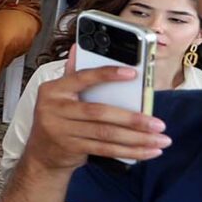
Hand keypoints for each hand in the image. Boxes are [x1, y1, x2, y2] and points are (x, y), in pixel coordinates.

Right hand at [22, 64, 168, 169]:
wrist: (41, 154)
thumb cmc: (57, 119)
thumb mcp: (60, 96)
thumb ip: (74, 75)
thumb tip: (79, 48)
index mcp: (53, 90)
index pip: (83, 78)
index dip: (107, 74)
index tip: (133, 74)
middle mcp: (54, 109)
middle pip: (99, 112)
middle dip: (133, 119)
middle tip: (158, 123)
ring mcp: (61, 130)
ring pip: (106, 134)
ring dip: (137, 139)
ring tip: (160, 140)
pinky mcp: (70, 148)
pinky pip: (105, 149)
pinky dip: (130, 152)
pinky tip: (148, 151)